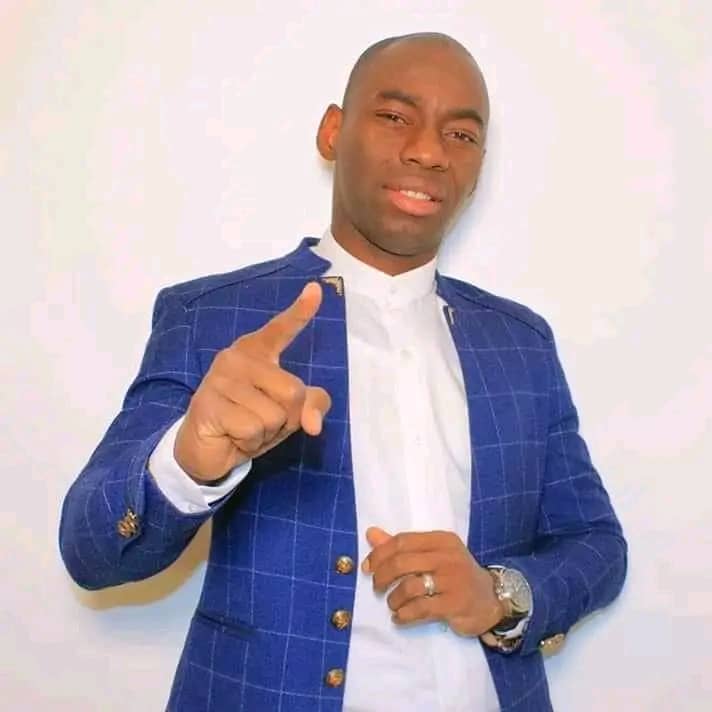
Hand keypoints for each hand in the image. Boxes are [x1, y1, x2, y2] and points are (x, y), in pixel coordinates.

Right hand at [174, 282, 330, 481]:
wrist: (206, 450)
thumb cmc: (249, 422)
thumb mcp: (288, 415)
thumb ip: (311, 407)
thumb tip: (314, 424)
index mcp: (257, 352)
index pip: (281, 329)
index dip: (300, 311)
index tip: (316, 289)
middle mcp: (237, 357)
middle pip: (293, 391)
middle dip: (287, 419)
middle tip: (261, 422)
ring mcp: (221, 378)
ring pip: (274, 415)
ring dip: (266, 433)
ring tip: (244, 429)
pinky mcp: (209, 403)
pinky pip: (252, 428)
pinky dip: (249, 442)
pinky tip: (232, 436)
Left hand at [362, 527, 505, 636]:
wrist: (491, 598)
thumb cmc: (455, 574)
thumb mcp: (433, 554)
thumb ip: (402, 546)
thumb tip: (370, 533)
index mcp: (441, 540)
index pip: (402, 541)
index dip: (379, 554)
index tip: (367, 568)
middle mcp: (448, 557)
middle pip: (402, 562)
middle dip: (382, 576)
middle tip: (376, 587)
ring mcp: (453, 581)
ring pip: (409, 587)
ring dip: (393, 599)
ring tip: (392, 605)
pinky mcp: (455, 604)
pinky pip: (420, 609)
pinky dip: (404, 615)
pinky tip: (399, 618)